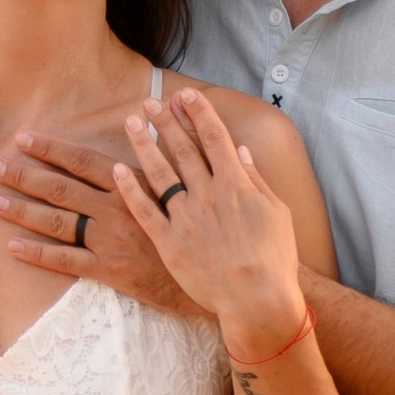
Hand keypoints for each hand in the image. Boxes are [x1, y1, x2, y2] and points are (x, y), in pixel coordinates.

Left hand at [0, 130, 206, 316]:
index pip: (83, 162)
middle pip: (61, 188)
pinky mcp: (111, 271)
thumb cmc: (203, 228)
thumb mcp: (186, 185)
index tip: (24, 138)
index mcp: (132, 185)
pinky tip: (12, 246)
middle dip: (24, 175)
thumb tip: (157, 121)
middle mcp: (117, 209)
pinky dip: (38, 253)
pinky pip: (67, 262)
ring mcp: (111, 240)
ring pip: (57, 222)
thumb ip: (170, 154)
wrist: (218, 275)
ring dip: (22, 210)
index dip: (51, 149)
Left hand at [113, 90, 306, 357]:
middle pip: (182, 149)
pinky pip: (145, 210)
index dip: (200, 113)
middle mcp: (207, 194)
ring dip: (144, 144)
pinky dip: (130, 188)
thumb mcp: (276, 212)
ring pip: (159, 172)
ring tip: (131, 122)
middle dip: (166, 121)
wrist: (257, 298)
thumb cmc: (275, 258)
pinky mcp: (169, 243)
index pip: (214, 138)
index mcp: (236, 184)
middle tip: (151, 102)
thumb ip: (255, 179)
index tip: (187, 96)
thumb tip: (241, 151)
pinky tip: (118, 169)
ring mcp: (185, 218)